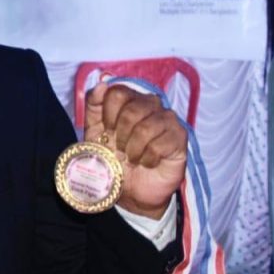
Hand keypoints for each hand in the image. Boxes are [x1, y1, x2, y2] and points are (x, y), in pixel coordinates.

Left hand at [84, 81, 186, 219]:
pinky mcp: (179, 138)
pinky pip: (159, 145)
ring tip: (132, 158)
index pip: (118, 92)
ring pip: (146, 128)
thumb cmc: (113, 157)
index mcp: (130, 99)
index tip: (107, 131)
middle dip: (120, 135)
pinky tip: (147, 163)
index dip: (108, 114)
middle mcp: (151, 104)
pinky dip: (147, 159)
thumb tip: (102, 85)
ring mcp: (168, 120)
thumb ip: (94, 106)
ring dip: (133, 149)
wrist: (131, 189)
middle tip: (120, 149)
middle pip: (132, 110)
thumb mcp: (94, 132)